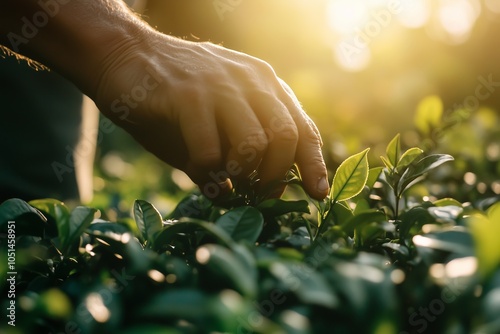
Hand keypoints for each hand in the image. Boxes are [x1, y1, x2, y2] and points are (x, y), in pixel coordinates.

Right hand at [94, 32, 328, 199]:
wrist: (124, 58)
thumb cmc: (175, 99)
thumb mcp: (216, 122)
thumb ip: (240, 154)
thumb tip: (260, 197)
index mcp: (263, 84)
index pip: (302, 127)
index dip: (314, 164)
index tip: (318, 194)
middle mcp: (249, 80)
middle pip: (286, 136)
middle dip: (275, 174)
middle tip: (256, 190)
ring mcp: (218, 85)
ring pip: (254, 143)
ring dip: (241, 174)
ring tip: (225, 178)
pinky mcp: (186, 95)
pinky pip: (209, 151)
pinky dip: (207, 173)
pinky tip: (199, 172)